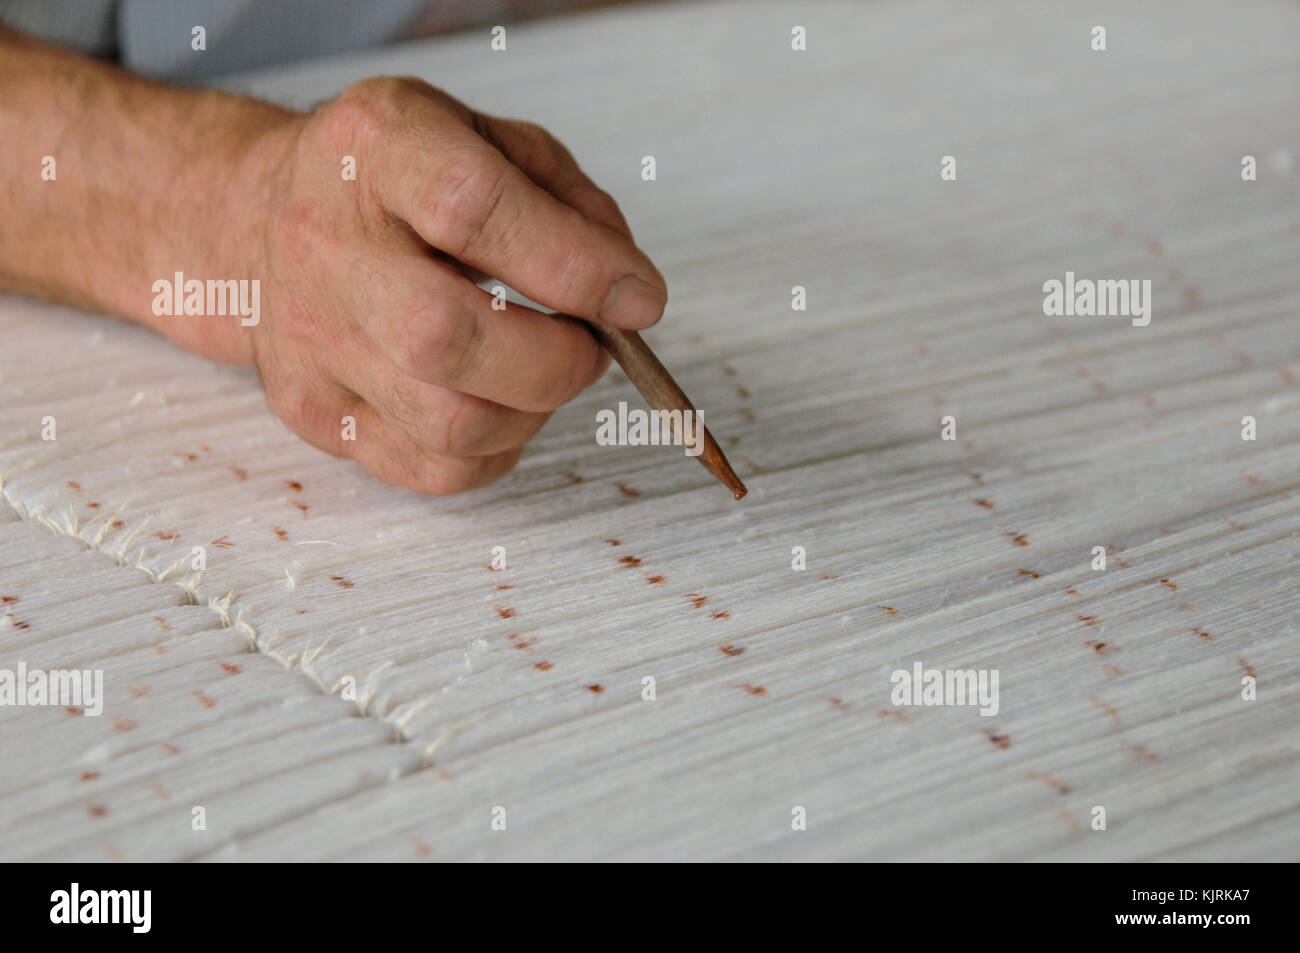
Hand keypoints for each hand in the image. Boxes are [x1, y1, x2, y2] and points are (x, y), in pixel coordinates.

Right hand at [237, 77, 666, 492]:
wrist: (259, 220)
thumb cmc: (394, 181)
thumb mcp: (485, 139)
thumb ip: (569, 202)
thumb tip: (627, 293)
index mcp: (377, 148)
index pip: (470, 207)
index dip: (572, 264)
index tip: (639, 298)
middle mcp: (325, 245)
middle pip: (445, 337)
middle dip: (557, 360)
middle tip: (593, 346)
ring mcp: (311, 340)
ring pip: (450, 423)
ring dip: (534, 409)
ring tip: (542, 368)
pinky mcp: (315, 412)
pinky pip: (435, 470)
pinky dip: (497, 449)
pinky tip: (499, 401)